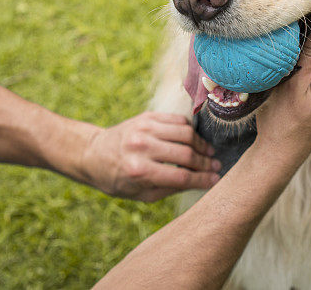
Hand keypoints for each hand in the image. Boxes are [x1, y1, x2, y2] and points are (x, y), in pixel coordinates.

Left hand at [79, 112, 220, 201]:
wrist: (94, 154)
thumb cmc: (119, 180)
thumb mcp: (142, 194)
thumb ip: (172, 188)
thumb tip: (202, 181)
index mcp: (139, 171)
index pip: (181, 177)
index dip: (203, 179)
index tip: (216, 180)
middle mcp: (141, 147)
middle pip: (186, 154)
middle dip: (205, 162)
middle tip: (216, 166)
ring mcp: (144, 128)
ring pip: (186, 133)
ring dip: (201, 144)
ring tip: (208, 153)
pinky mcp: (147, 116)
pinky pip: (177, 120)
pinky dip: (190, 130)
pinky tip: (194, 140)